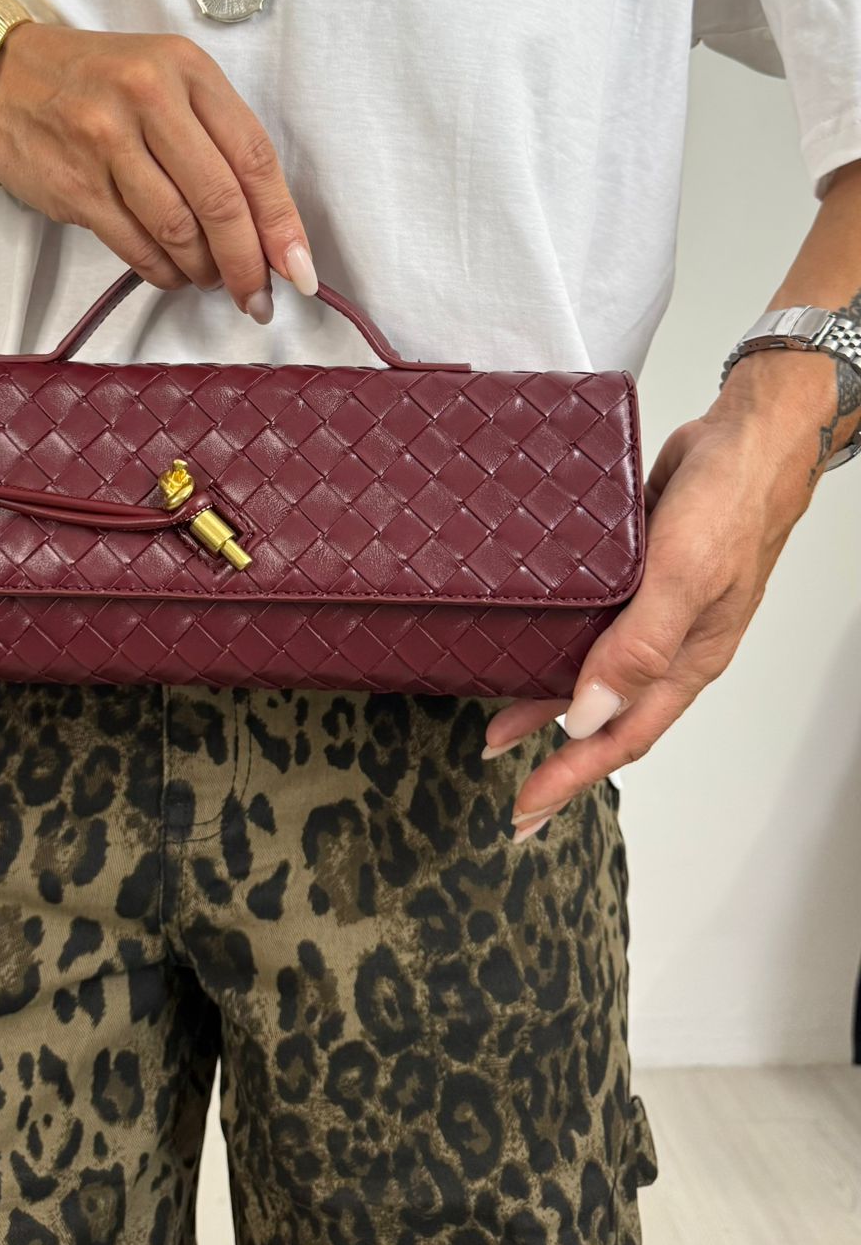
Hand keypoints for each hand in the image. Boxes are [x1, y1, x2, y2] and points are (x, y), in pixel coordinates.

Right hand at [0, 25, 315, 319]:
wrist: (1, 78)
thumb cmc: (99, 82)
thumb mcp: (166, 81)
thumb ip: (217, 140)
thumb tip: (268, 229)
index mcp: (187, 69)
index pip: (253, 156)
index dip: (282, 222)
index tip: (300, 268)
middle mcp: (149, 98)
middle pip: (220, 201)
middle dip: (249, 263)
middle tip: (259, 298)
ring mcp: (107, 140)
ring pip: (179, 230)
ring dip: (204, 270)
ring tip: (211, 279)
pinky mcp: (76, 184)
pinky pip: (135, 245)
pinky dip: (164, 271)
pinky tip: (173, 272)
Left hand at [485, 383, 821, 837]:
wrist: (747, 436)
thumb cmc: (733, 503)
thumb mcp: (684, 578)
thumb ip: (638, 647)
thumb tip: (589, 715)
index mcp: (687, 659)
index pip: (624, 739)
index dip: (572, 778)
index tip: (526, 809)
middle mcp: (668, 643)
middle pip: (605, 718)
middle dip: (556, 757)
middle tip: (505, 779)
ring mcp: (652, 609)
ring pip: (592, 671)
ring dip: (546, 700)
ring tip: (496, 724)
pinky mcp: (635, 573)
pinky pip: (590, 622)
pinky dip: (557, 640)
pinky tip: (525, 638)